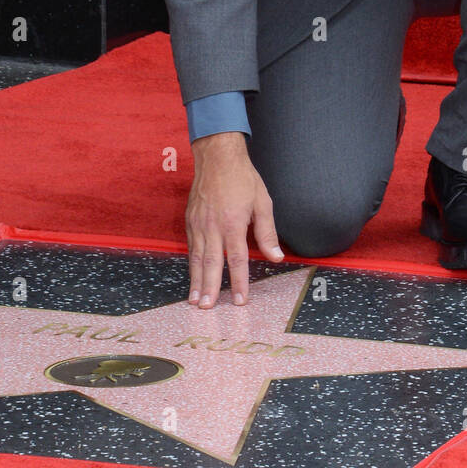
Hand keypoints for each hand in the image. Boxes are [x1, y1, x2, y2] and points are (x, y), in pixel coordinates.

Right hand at [186, 132, 283, 308]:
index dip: (239, 281)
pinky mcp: (190, 221)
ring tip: (195, 301)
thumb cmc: (243, 179)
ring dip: (196, 281)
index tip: (240, 300)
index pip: (237, 259)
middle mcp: (213, 226)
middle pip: (212, 263)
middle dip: (210, 288)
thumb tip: (276, 257)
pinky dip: (191, 265)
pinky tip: (192, 277)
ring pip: (197, 258)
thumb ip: (267, 233)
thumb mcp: (262, 202)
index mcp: (233, 223)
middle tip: (207, 309)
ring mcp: (199, 224)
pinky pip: (191, 247)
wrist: (217, 158)